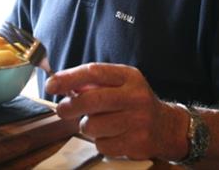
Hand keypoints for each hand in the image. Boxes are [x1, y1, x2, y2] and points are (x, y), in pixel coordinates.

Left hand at [45, 63, 188, 160]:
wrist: (167, 127)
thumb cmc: (136, 102)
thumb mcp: (121, 83)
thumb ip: (95, 82)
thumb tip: (64, 85)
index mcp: (129, 77)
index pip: (94, 72)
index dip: (69, 78)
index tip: (51, 84)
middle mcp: (135, 97)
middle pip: (91, 100)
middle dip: (70, 106)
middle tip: (63, 109)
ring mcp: (137, 121)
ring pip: (92, 125)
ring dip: (88, 126)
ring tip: (99, 123)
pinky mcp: (136, 143)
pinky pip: (102, 145)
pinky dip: (100, 142)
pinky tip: (111, 136)